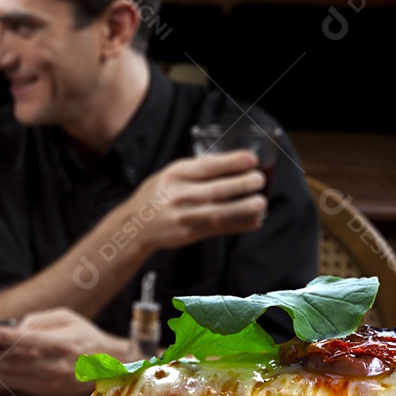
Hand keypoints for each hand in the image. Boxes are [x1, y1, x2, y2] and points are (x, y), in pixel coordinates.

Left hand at [0, 308, 126, 395]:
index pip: (34, 340)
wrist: (107, 366)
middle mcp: (56, 365)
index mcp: (64, 343)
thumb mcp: (67, 317)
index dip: (13, 337)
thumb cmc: (84, 335)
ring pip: (12, 375)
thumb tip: (15, 328)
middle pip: (16, 360)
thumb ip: (40, 320)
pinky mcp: (44, 390)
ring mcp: (49, 380)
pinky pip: (15, 384)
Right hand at [125, 150, 266, 251]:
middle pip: (216, 190)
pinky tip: (254, 221)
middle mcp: (178, 196)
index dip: (231, 162)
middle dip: (241, 185)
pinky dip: (238, 226)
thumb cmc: (157, 196)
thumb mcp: (169, 174)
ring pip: (218, 212)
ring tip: (260, 202)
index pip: (207, 166)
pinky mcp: (188, 235)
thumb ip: (196, 170)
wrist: (134, 225)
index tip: (251, 159)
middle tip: (259, 180)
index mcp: (174, 175)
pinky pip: (218, 230)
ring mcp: (183, 217)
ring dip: (243, 208)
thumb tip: (235, 165)